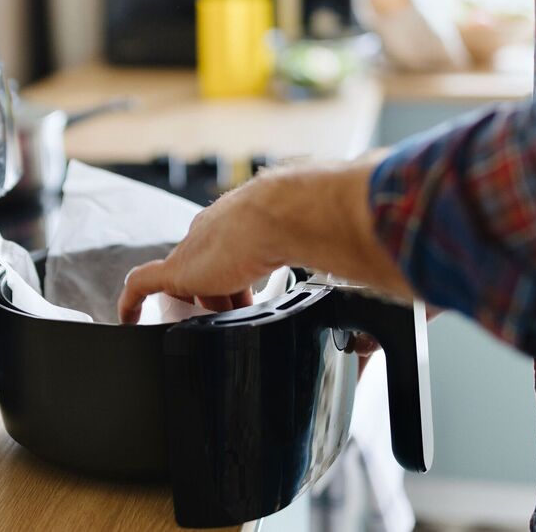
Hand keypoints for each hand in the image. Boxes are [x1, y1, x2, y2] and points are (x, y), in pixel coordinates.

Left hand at [119, 157, 416, 322]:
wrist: (298, 209)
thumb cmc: (327, 221)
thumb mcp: (346, 251)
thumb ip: (367, 271)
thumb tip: (410, 303)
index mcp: (257, 220)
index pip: (243, 251)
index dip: (247, 277)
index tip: (258, 298)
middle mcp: (221, 229)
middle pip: (212, 268)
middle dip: (222, 293)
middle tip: (233, 318)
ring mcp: (197, 249)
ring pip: (184, 280)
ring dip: (190, 303)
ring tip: (195, 327)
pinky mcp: (180, 268)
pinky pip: (143, 285)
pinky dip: (132, 302)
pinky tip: (126, 319)